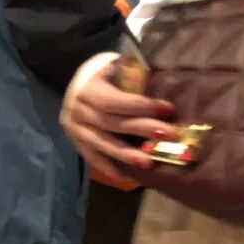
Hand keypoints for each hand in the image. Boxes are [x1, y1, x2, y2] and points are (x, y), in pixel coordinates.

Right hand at [60, 52, 174, 184]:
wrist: (78, 87)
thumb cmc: (105, 76)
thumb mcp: (115, 68)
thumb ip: (132, 74)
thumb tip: (161, 80)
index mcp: (87, 90)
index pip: (114, 101)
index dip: (140, 106)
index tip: (168, 108)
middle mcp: (77, 112)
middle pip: (111, 123)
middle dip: (141, 129)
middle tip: (168, 135)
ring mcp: (74, 130)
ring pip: (101, 144)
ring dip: (126, 154)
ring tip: (148, 162)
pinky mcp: (76, 143)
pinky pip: (92, 157)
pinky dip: (108, 167)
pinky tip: (125, 176)